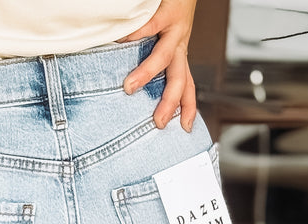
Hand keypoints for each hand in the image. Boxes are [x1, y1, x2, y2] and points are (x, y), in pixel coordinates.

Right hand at [116, 0, 198, 132]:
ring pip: (164, 57)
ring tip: (129, 87)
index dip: (188, 107)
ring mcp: (174, 28)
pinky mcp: (167, 11)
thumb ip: (150, 56)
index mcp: (179, 51)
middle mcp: (180, 43)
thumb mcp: (164, 36)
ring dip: (146, 74)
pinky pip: (149, 26)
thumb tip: (128, 81)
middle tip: (157, 122)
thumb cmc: (168, 6)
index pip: (187, 84)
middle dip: (168, 103)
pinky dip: (133, 36)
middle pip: (179, 79)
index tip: (185, 128)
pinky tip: (120, 45)